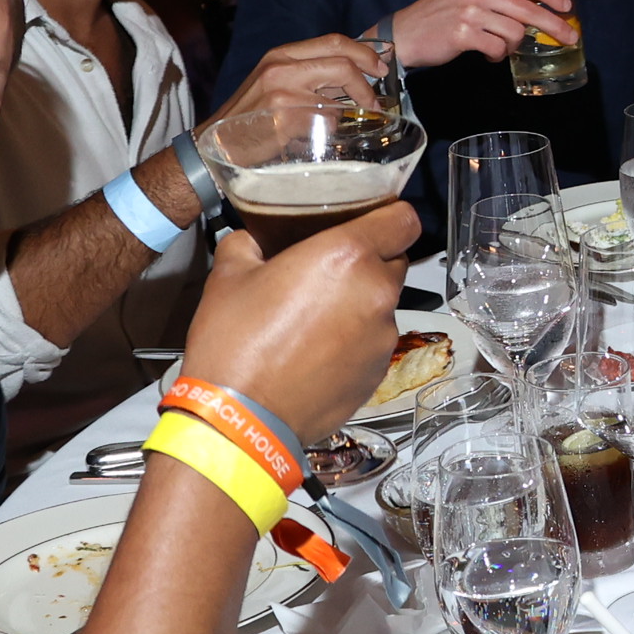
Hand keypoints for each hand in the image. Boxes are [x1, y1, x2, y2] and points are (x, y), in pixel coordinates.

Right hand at [170, 198, 419, 443]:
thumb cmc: (236, 342)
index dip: (390, 216)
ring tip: (316, 318)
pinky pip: (375, 343)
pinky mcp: (378, 373)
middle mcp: (376, 293)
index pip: (404, 220)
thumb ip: (250, 243)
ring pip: (383, 305)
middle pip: (394, 262)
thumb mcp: (229, 276)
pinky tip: (318, 351)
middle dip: (369, 261)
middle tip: (329, 271)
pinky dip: (355, 341)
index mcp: (348, 256)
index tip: (371, 220)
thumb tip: (255, 239)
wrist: (242, 417)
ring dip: (360, 304)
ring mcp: (382, 337)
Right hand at [208, 33, 390, 127]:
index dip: (364, 52)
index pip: (334, 41)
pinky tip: (313, 137)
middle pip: (343, 63)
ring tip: (337, 123)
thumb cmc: (250, 115)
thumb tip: (354, 76)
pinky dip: (328, 132)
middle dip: (367, 82)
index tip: (380, 67)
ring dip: (345, 113)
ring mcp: (283, 92)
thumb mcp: (276, 82)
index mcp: (281, 54)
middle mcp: (282, 67)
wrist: (215, 143)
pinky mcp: (285, 118)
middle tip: (375, 100)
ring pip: (337, 97)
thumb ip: (310, 74)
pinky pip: (325, 123)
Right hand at [388, 0, 572, 66]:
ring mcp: (470, 12)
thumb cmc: (440, 16)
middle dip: (554, 26)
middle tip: (569, 39)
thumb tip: (534, 8)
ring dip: (512, 45)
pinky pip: (497, 48)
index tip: (567, 6)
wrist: (404, 33)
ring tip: (499, 47)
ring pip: (515, 32)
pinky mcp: (463, 34)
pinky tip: (487, 54)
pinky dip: (497, 55)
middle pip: (529, 9)